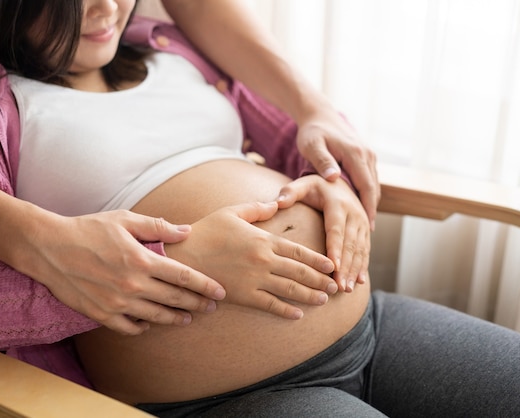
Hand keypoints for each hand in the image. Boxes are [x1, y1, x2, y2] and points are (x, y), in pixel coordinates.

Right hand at [25, 210, 225, 334]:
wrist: (48, 247)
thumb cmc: (89, 229)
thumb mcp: (125, 220)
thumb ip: (158, 227)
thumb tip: (186, 231)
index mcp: (142, 260)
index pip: (183, 276)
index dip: (205, 285)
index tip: (220, 292)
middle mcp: (133, 284)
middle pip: (175, 299)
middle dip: (197, 304)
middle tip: (212, 307)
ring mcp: (117, 302)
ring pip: (156, 316)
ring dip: (176, 318)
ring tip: (188, 318)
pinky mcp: (101, 314)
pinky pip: (128, 327)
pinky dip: (142, 327)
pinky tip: (150, 324)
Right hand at [164, 201, 337, 319]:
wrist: (183, 256)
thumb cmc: (206, 231)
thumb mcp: (232, 213)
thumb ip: (257, 209)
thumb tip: (276, 203)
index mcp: (263, 239)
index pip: (298, 251)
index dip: (318, 259)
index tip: (332, 265)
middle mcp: (264, 260)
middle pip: (300, 271)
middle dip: (320, 280)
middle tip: (336, 286)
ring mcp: (254, 279)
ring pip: (290, 289)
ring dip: (310, 296)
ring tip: (324, 300)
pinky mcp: (243, 295)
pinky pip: (269, 305)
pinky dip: (285, 311)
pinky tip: (298, 315)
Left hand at [276, 175, 369, 291]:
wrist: (339, 181)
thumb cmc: (315, 187)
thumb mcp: (303, 185)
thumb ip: (290, 192)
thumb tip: (278, 202)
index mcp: (337, 204)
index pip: (335, 230)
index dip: (335, 249)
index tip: (332, 268)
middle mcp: (353, 213)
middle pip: (350, 244)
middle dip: (345, 267)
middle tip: (339, 286)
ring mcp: (362, 222)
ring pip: (360, 249)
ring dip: (354, 270)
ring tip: (347, 289)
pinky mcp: (366, 230)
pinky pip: (366, 250)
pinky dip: (363, 266)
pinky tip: (359, 282)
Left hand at [295, 109, 380, 229]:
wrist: (319, 115)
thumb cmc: (312, 132)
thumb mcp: (312, 146)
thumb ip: (322, 161)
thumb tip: (334, 178)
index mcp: (355, 154)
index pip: (366, 186)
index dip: (368, 208)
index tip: (367, 227)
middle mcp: (367, 154)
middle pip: (373, 189)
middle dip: (371, 211)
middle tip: (368, 234)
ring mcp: (369, 155)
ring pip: (374, 186)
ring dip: (371, 205)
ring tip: (365, 227)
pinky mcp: (366, 157)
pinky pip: (370, 180)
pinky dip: (368, 195)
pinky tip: (361, 210)